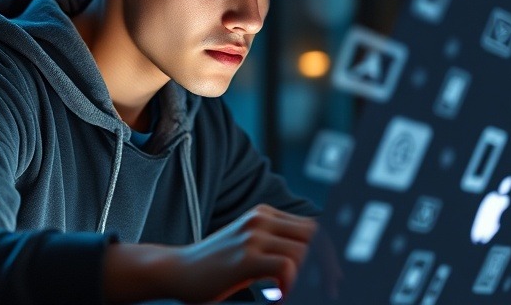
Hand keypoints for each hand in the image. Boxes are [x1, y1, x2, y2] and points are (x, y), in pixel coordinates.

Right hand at [171, 204, 316, 302]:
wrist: (177, 271)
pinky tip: (278, 297)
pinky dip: (291, 285)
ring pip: (303, 252)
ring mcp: (252, 236)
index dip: (328, 252)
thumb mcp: (248, 246)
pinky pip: (286, 267)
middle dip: (327, 265)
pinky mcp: (245, 257)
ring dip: (308, 280)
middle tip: (329, 289)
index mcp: (264, 214)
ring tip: (294, 295)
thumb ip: (276, 246)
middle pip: (314, 236)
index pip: (312, 227)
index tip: (332, 277)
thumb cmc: (214, 266)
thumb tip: (314, 264)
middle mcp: (260, 219)